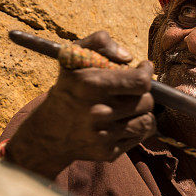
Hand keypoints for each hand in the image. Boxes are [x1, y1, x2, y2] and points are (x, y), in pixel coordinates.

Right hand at [6, 31, 155, 179]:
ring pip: (147, 120)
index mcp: (90, 85)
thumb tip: (128, 57)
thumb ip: (100, 42)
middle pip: (147, 101)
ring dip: (142, 110)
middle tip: (131, 90)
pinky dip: (137, 127)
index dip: (147, 73)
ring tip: (129, 105)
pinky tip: (123, 120)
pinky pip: (140, 136)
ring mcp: (103, 135)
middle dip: (142, 92)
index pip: (140, 82)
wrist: (48, 132)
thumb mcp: (73, 57)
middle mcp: (98, 112)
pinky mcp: (108, 152)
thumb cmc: (67, 89)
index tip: (143, 68)